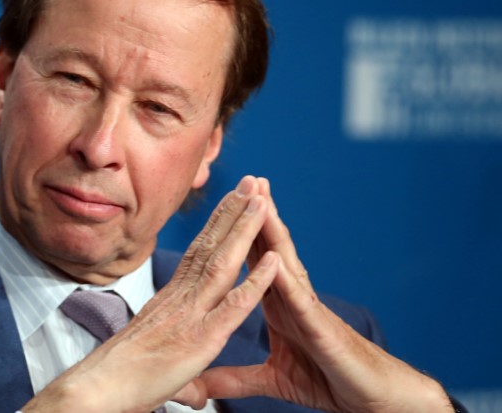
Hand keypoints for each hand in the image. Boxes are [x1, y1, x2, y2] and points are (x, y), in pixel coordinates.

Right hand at [23, 176, 278, 411]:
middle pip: (211, 246)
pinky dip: (256, 282)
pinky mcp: (202, 339)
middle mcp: (181, 297)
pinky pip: (234, 306)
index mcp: (172, 298)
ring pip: (223, 263)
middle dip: (233, 212)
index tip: (232, 200)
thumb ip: (171, 347)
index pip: (198, 252)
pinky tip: (274, 261)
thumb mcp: (150, 349)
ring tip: (261, 201)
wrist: (99, 388)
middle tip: (251, 182)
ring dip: (245, 230)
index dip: (217, 224)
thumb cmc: (120, 374)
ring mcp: (192, 315)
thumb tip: (179, 363)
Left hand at [199, 178, 453, 412]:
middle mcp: (292, 298)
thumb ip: (236, 379)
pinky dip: (288, 281)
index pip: (255, 260)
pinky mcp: (321, 330)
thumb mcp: (273, 379)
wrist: (370, 400)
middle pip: (270, 249)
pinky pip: (301, 302)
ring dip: (273, 231)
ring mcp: (308, 309)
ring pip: (286, 263)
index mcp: (277, 304)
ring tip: (262, 198)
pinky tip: (277, 261)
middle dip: (257, 215)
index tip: (222, 205)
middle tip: (246, 180)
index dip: (239, 232)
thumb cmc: (327, 379)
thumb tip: (201, 386)